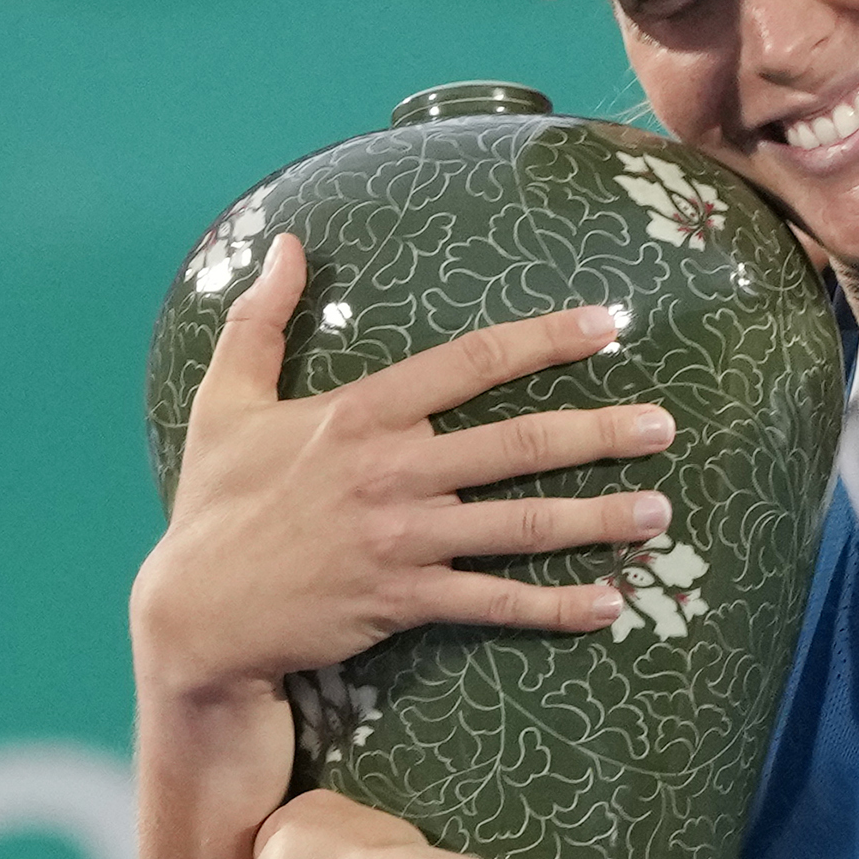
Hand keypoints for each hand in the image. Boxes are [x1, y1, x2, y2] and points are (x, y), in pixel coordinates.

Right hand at [132, 231, 676, 703]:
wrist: (194, 614)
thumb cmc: (214, 504)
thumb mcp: (223, 402)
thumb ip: (260, 320)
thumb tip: (282, 244)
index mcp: (361, 415)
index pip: (471, 364)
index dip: (544, 340)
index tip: (607, 326)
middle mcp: (394, 472)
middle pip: (518, 445)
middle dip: (600, 434)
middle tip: (664, 424)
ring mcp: (404, 540)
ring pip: (522, 526)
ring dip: (598, 519)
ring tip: (661, 512)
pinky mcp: (405, 601)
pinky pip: (495, 603)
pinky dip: (556, 607)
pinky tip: (610, 604)